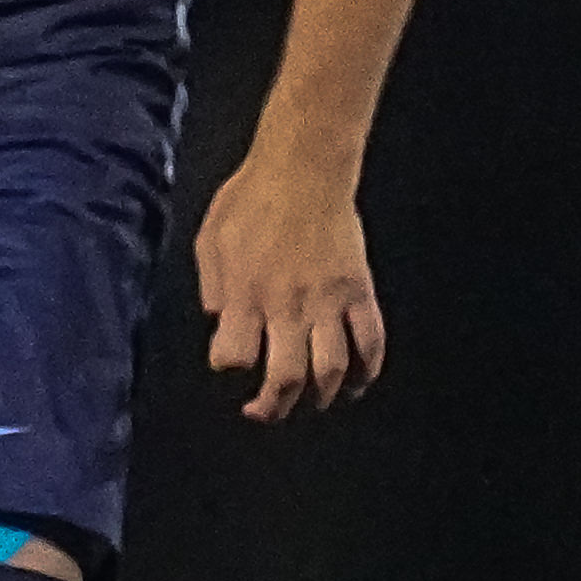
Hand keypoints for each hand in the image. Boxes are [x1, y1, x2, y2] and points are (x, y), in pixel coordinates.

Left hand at [196, 152, 385, 423]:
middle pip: (285, 377)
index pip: (233, 356)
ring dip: (322, 396)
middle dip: (275, 406)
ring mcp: (327, 301)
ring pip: (330, 368)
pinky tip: (356, 382)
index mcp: (245, 294)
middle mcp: (286, 305)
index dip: (229, 367)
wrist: (304, 168)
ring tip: (313, 402)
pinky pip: (370, 340)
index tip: (230, 365)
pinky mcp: (358, 291)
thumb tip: (216, 320)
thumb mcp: (210, 239)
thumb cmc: (251, 199)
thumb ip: (212, 285)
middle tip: (267, 412)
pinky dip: (367, 369)